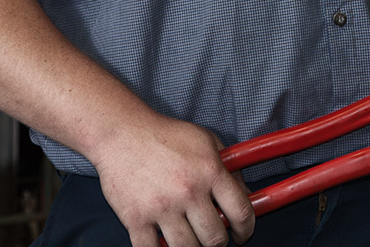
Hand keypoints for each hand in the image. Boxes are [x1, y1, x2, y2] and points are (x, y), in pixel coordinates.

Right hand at [91, 113, 254, 246]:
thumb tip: (246, 194)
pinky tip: (166, 243)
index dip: (246, 229)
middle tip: (215, 238)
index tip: (242, 234)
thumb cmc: (166, 136)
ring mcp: (162, 208)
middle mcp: (188, 192)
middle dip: (219, 242)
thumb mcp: (207, 141)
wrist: (124, 134)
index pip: (241, 211)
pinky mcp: (136, 220)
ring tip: (193, 240)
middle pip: (214, 238)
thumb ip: (229, 168)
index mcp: (210, 171)